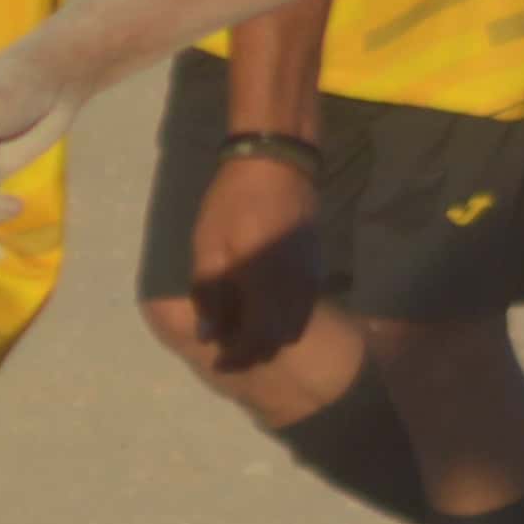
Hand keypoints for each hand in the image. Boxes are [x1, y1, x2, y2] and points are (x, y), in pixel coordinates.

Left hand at [184, 150, 323, 370]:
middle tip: (228, 346)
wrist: (279, 163)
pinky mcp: (315, 269)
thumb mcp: (209, 247)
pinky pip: (302, 308)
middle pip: (280, 340)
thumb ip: (209, 294)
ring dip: (270, 336)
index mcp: (265, 286)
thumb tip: (207, 335)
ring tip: (243, 328)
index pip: (256, 340)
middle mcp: (295, 290)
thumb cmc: (234, 203)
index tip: (218, 360)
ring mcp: (310, 280)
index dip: (237, 358)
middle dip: (255, 350)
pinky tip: (263, 306)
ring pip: (294, 326)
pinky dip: (282, 318)